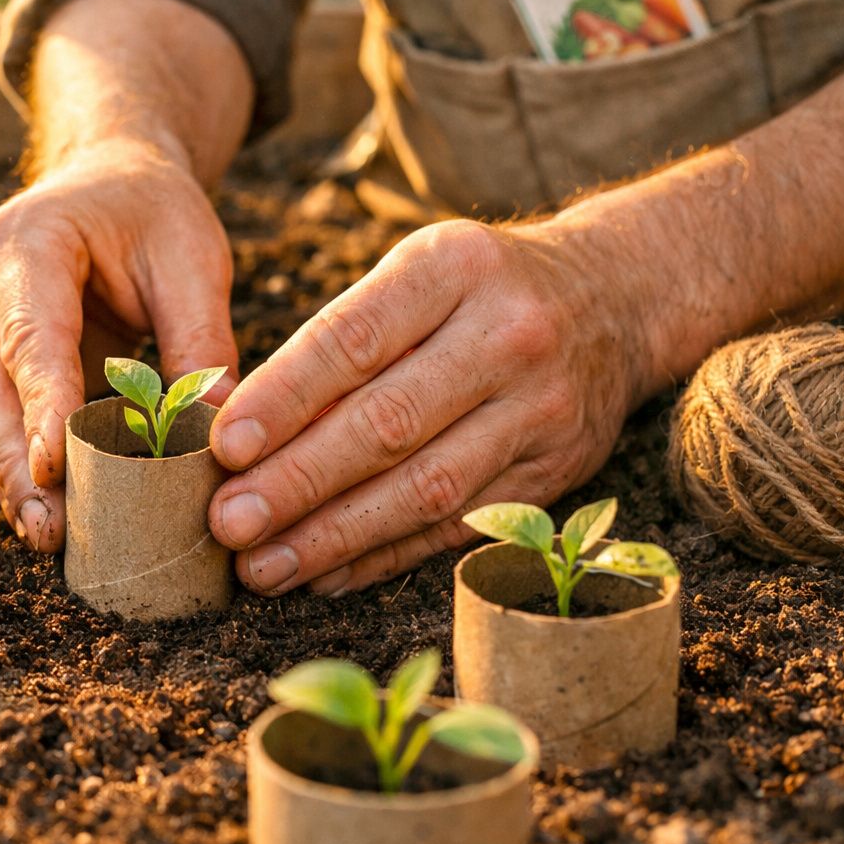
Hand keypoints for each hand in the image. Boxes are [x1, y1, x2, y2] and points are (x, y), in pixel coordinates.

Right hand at [0, 140, 239, 550]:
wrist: (109, 183)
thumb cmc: (153, 213)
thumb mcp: (194, 258)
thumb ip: (201, 341)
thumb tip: (219, 432)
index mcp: (27, 241)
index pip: (31, 337)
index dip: (42, 409)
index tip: (54, 473)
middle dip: (13, 466)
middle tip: (48, 530)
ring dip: (7, 480)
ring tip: (47, 537)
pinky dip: (14, 470)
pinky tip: (46, 514)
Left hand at [206, 218, 649, 595]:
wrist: (617, 298)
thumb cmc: (473, 289)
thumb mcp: (415, 273)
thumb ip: (338, 342)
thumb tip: (244, 435)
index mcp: (451, 268)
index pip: (352, 340)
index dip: (284, 400)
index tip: (225, 447)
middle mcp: (505, 335)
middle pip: (387, 424)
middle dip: (296, 483)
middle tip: (227, 524)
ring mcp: (540, 409)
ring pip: (424, 488)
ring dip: (334, 536)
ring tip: (262, 567)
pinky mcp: (556, 472)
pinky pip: (457, 525)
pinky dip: (384, 556)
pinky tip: (325, 576)